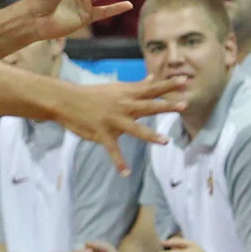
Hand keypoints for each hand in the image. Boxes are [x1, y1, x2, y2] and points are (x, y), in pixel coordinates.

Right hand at [53, 76, 188, 175]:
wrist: (67, 101)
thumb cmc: (93, 94)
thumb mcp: (116, 87)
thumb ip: (136, 85)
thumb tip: (152, 78)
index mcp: (127, 95)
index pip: (150, 89)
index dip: (167, 85)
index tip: (183, 80)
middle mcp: (123, 106)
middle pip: (148, 106)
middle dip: (166, 106)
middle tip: (184, 106)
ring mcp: (113, 121)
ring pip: (135, 128)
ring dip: (150, 135)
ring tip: (165, 141)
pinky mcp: (102, 134)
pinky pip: (113, 150)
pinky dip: (119, 162)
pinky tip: (126, 173)